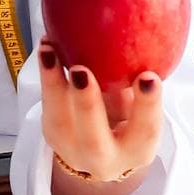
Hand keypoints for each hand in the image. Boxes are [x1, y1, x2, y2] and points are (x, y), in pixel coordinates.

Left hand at [37, 40, 163, 194]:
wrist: (100, 150)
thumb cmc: (129, 120)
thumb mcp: (141, 108)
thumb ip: (140, 84)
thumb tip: (142, 36)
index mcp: (137, 150)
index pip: (145, 131)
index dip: (147, 105)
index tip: (148, 76)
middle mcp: (105, 158)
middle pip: (93, 139)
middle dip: (87, 104)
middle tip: (81, 71)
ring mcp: (73, 150)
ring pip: (60, 123)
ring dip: (53, 84)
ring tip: (50, 51)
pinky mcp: (52, 136)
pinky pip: (47, 108)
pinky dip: (46, 76)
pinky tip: (47, 48)